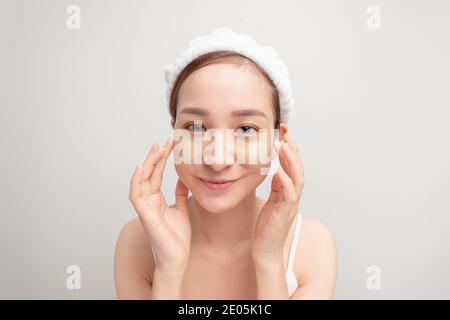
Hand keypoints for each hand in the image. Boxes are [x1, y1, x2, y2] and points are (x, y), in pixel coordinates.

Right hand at [129, 138, 191, 273]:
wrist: (177, 258)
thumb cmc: (177, 237)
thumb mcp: (182, 209)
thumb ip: (180, 194)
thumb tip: (182, 178)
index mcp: (156, 200)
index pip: (156, 175)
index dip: (161, 159)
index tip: (169, 145)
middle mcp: (148, 202)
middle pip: (148, 174)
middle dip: (155, 157)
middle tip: (164, 142)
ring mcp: (145, 208)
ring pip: (141, 181)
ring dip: (147, 164)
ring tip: (156, 149)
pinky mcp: (145, 216)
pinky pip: (137, 196)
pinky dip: (137, 181)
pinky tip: (142, 168)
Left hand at [252, 132, 304, 263]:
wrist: (266, 249)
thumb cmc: (267, 226)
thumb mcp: (272, 200)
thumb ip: (276, 185)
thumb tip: (277, 169)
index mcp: (289, 190)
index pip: (292, 164)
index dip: (289, 147)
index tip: (283, 131)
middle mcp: (293, 194)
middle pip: (298, 166)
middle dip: (292, 147)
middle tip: (285, 130)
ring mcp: (291, 203)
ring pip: (297, 177)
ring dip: (290, 160)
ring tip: (283, 144)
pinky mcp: (286, 212)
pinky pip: (289, 193)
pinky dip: (285, 180)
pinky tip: (278, 169)